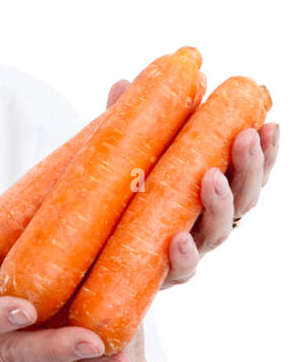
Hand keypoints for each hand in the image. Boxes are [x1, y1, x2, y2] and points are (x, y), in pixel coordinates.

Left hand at [105, 79, 279, 288]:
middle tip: (246, 138)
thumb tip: (124, 84)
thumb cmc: (122, 200)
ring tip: (210, 178)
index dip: (264, 151)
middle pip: (244, 199)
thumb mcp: (127, 158)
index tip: (270, 124)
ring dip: (219, 204)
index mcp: (211, 191)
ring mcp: (191, 249)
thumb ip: (130, 125)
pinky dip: (183, 256)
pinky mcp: (165, 276)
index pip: (247, 171)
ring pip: (219, 231)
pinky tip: (178, 239)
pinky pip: (180, 269)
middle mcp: (208, 221)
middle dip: (250, 167)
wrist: (92, 254)